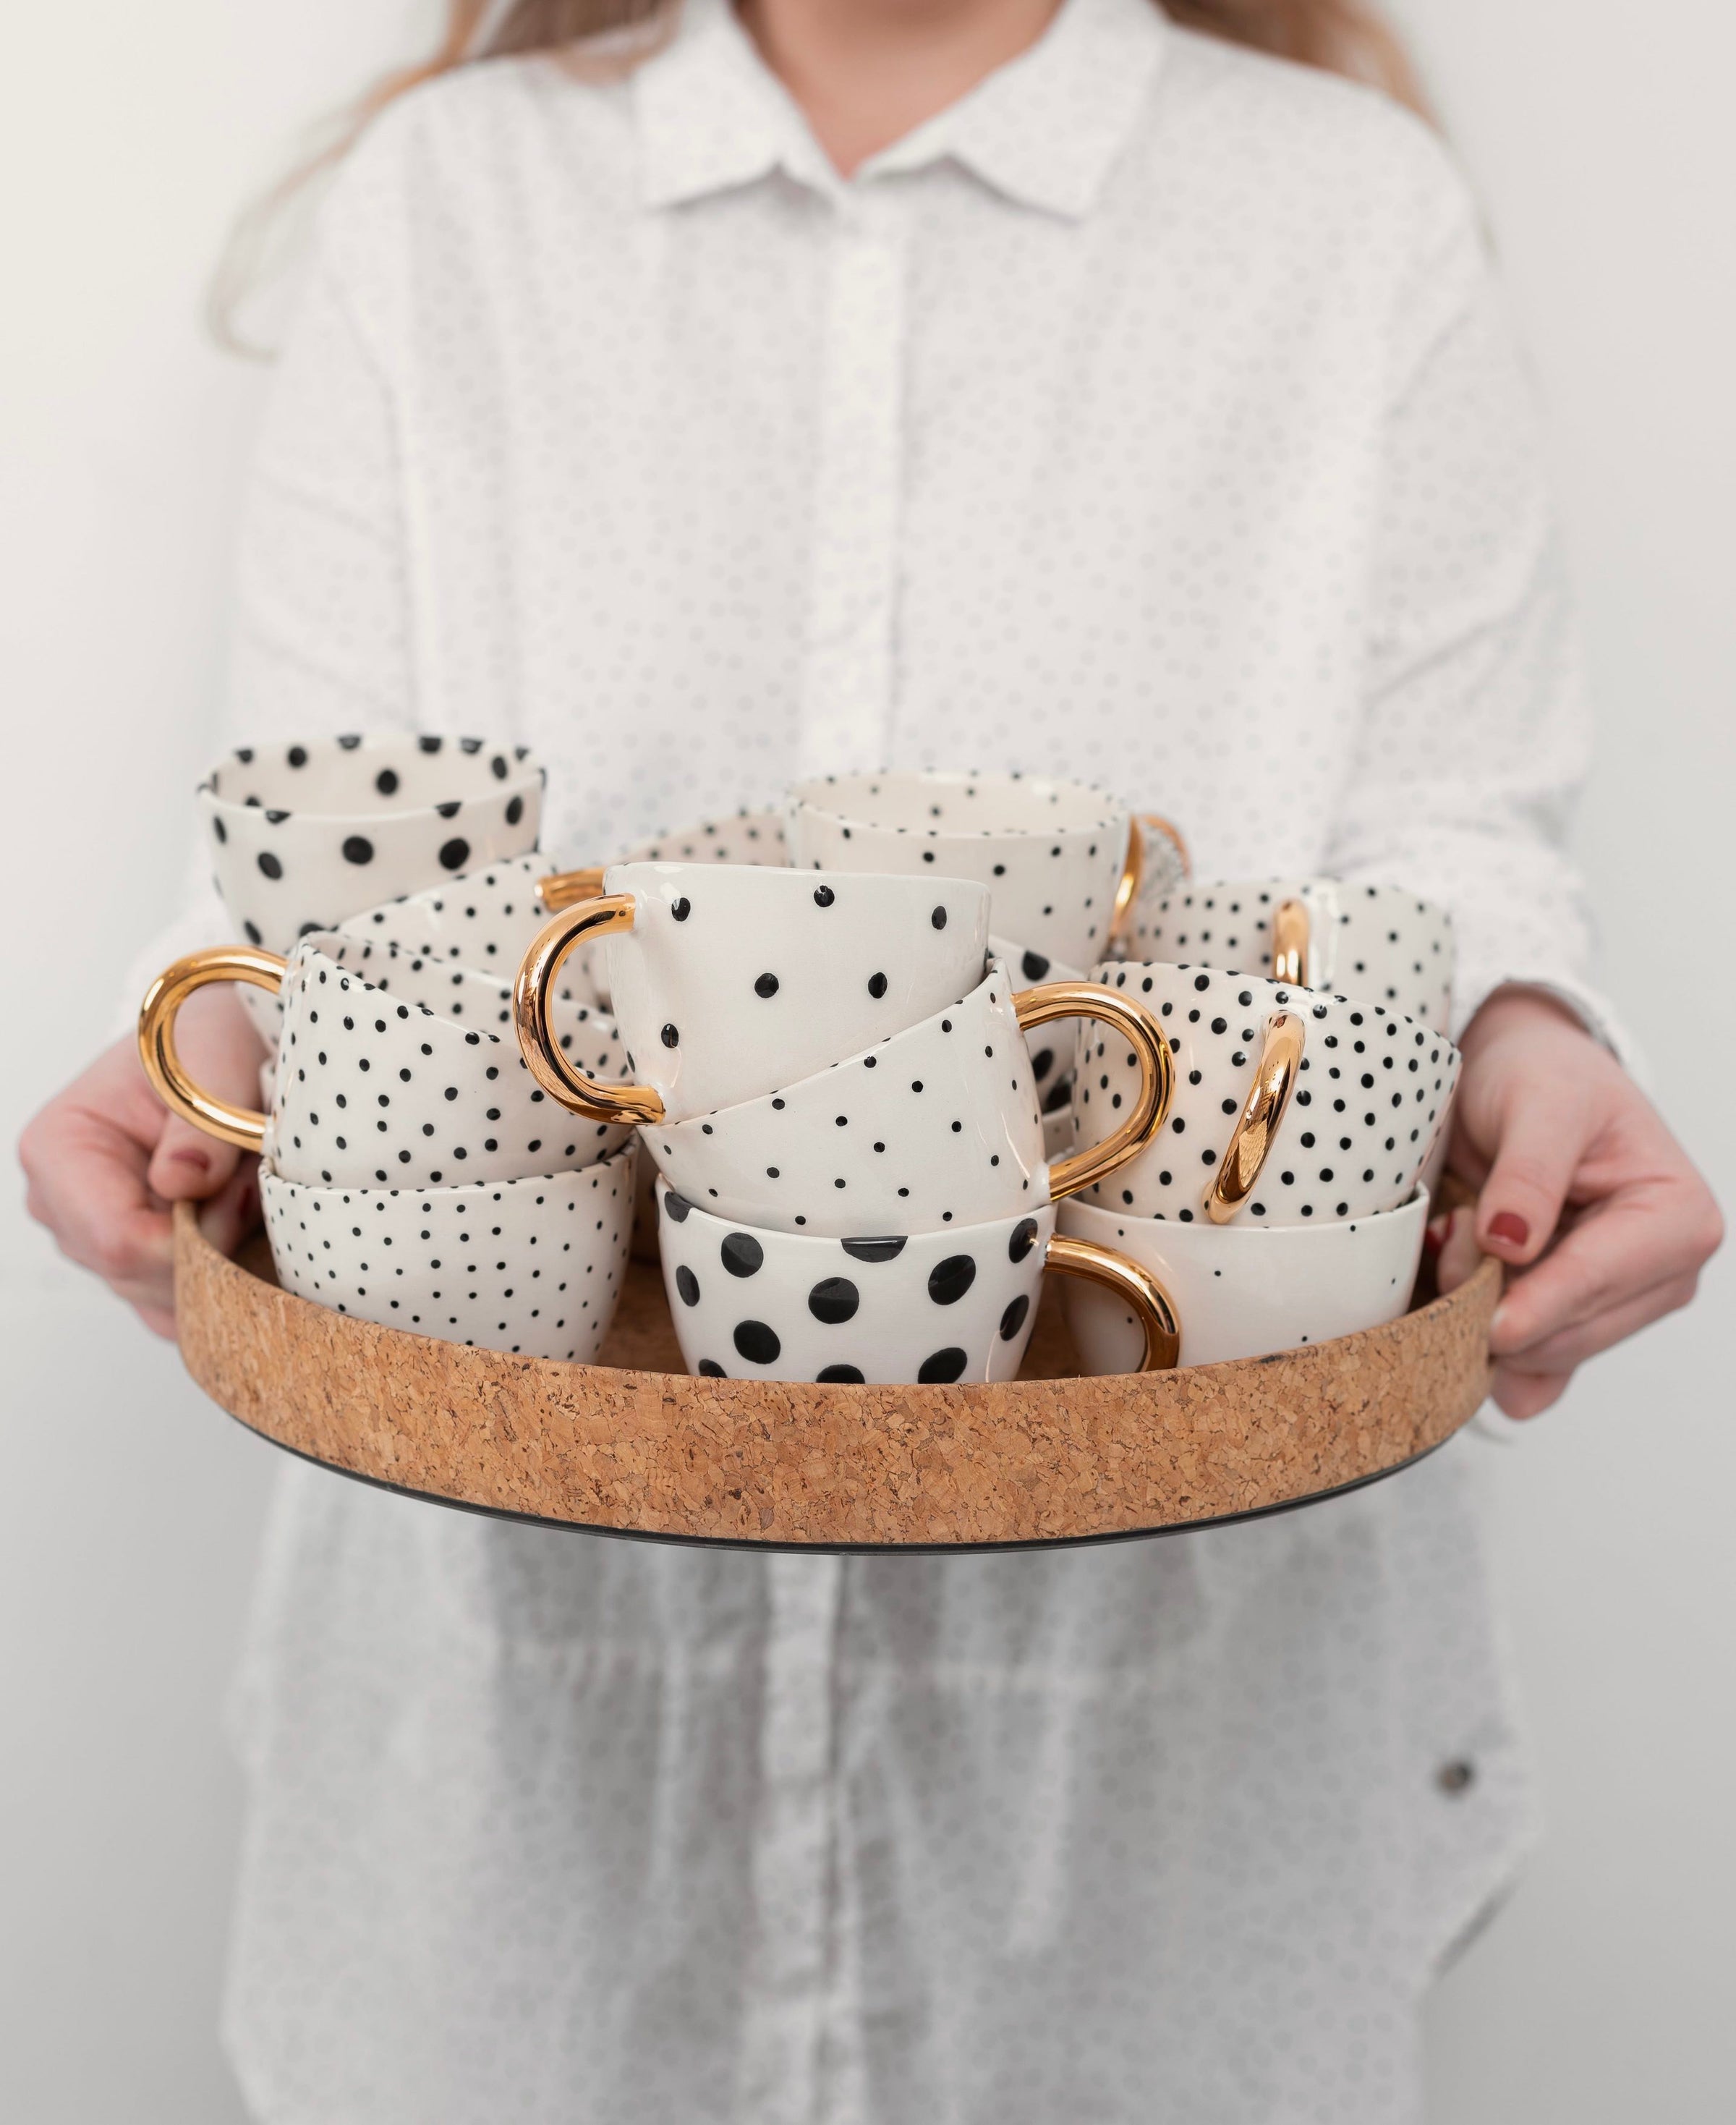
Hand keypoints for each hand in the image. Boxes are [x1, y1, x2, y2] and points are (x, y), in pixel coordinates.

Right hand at [18, 986, 266, 1337]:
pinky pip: (180, 1306)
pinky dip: (223, 1276)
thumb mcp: (215, 1060)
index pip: (119, 1241)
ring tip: (247, 1187)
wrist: (217, 1045)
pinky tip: (243, 1222)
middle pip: (142, 1277)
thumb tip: (182, 1183)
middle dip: (216, 1243)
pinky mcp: (134, 1265)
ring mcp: (95, 1241)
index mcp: (59, 1151)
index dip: (193, 1240)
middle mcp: (63, 1206)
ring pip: (166, 1300)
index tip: (244, 1193)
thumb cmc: (204, 1042)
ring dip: (224, 1256)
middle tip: (255, 1179)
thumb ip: (202, 1125)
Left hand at [1435, 988, 1722, 1417]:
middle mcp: (1663, 1275)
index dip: (1537, 1305)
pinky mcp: (1575, 1329)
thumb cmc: (1543, 1076)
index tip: (1489, 1325)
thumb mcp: (1539, 1100)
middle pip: (1568, 1334)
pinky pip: (1530, 1377)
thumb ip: (1528, 1170)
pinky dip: (1484, 1355)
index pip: (1599, 1281)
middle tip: (1456, 1227)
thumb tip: (1511, 1244)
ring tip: (1464, 1235)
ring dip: (1482, 1312)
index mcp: (1678, 1218)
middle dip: (1496, 1299)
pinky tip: (1459, 1305)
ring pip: (1541, 1357)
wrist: (1521, 1076)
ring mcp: (1621, 1309)